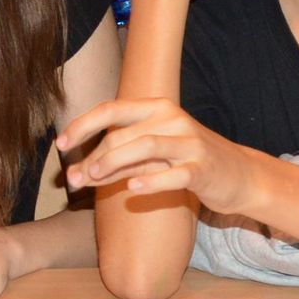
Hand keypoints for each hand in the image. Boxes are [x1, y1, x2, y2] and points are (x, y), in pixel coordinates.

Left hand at [57, 97, 263, 213]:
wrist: (238, 175)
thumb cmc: (187, 161)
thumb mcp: (152, 153)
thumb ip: (118, 158)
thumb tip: (77, 173)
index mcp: (156, 107)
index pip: (111, 109)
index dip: (82, 125)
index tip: (60, 144)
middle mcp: (172, 118)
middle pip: (122, 134)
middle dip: (92, 157)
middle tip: (74, 179)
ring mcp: (189, 142)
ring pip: (143, 148)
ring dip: (112, 164)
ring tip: (91, 180)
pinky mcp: (203, 168)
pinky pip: (173, 173)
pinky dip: (151, 181)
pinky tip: (132, 191)